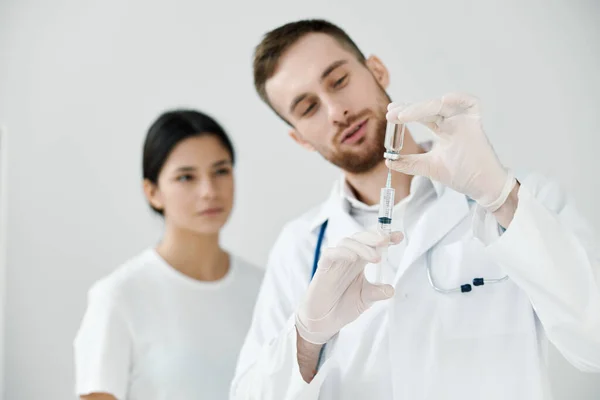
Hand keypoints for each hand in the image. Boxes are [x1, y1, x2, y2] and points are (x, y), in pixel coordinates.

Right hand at [295, 230, 402, 344]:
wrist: (324, 321)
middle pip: (360, 238)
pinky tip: (353, 258)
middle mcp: (348, 258)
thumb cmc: (343, 305)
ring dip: (362, 246)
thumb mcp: (365, 299)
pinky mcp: (323, 268)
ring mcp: (335, 262)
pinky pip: (330, 254)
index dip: (386, 238)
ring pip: (346, 242)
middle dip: (374, 236)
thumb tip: (391, 289)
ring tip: (375, 258)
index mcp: (360, 262)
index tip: (399, 236)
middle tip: (387, 240)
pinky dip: (342, 252)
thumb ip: (377, 292)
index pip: (373, 244)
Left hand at [386, 93, 515, 211]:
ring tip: (405, 114)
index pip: (420, 115)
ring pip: (441, 105)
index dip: (405, 113)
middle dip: (409, 109)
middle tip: (392, 114)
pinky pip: (471, 103)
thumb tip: (388, 160)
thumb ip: (409, 163)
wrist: (481, 186)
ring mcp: (464, 120)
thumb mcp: (429, 168)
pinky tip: (444, 100)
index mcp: (441, 129)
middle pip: (428, 108)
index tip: (389, 115)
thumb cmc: (460, 175)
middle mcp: (452, 121)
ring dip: (422, 107)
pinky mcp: (476, 122)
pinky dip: (460, 98)